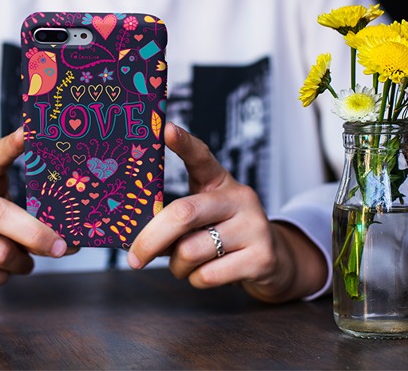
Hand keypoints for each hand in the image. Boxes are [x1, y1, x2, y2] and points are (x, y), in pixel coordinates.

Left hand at [127, 123, 326, 301]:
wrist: (273, 261)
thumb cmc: (223, 235)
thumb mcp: (204, 216)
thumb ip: (176, 219)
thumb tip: (135, 237)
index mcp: (219, 182)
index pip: (201, 156)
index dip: (183, 142)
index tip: (165, 128)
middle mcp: (239, 198)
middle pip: (183, 213)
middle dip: (151, 239)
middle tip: (134, 257)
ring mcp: (254, 226)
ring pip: (191, 251)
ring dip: (177, 266)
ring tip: (185, 264)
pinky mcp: (261, 257)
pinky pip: (207, 274)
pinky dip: (196, 280)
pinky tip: (206, 273)